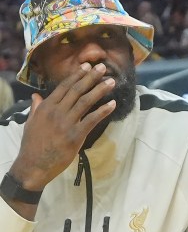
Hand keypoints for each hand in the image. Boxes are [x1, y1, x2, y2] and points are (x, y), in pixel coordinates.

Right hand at [9, 63, 116, 190]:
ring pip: (86, 102)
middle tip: (102, 67)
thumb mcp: (31, 123)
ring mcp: (67, 123)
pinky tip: (112, 105)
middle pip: (77, 90)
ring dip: (100, 90)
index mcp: (46, 107)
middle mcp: (57, 111)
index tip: (87, 66)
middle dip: (91, 77)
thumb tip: (37, 96)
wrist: (34, 164)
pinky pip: (92, 120)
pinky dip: (103, 111)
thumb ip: (37, 108)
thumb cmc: (33, 145)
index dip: (77, 75)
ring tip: (111, 82)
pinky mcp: (75, 135)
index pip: (64, 87)